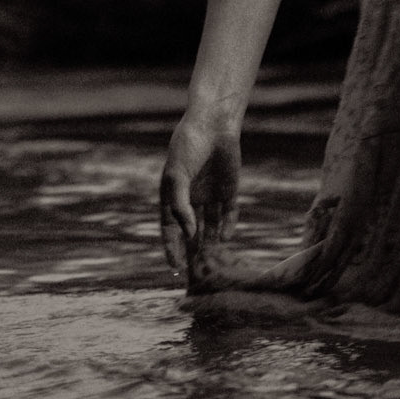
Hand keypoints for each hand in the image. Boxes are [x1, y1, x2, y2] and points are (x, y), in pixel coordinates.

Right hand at [160, 112, 240, 287]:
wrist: (213, 125)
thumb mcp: (177, 177)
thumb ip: (180, 207)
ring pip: (210, 226)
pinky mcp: (229, 191)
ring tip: (210, 261)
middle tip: (194, 273)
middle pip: (190, 231)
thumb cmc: (188, 147)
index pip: (170, 227)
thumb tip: (189, 235)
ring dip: (209, 243)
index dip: (171, 247)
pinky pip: (228, 214)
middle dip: (191, 251)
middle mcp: (191, 198)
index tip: (173, 267)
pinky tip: (225, 238)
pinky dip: (227, 227)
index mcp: (173, 194)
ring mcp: (210, 195)